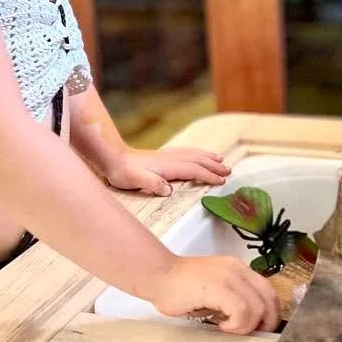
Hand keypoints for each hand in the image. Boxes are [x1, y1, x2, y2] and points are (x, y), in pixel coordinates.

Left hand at [90, 130, 229, 195]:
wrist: (112, 158)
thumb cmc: (123, 172)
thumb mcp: (135, 180)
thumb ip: (152, 183)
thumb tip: (169, 189)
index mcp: (167, 166)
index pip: (193, 170)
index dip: (208, 175)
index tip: (222, 181)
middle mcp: (170, 158)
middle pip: (197, 160)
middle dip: (213, 166)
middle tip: (229, 171)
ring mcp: (166, 156)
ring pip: (192, 154)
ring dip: (207, 157)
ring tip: (220, 160)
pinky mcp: (162, 156)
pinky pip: (185, 152)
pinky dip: (196, 153)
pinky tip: (197, 155)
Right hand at [149, 255, 280, 333]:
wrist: (158, 276)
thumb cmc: (181, 288)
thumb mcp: (214, 290)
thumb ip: (233, 299)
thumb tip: (250, 322)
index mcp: (239, 269)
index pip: (268, 291)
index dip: (270, 314)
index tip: (258, 329)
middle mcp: (238, 269)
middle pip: (269, 299)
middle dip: (265, 322)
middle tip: (247, 334)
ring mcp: (229, 276)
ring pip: (258, 307)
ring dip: (246, 326)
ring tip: (227, 329)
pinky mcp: (219, 287)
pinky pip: (241, 310)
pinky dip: (236, 325)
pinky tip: (220, 327)